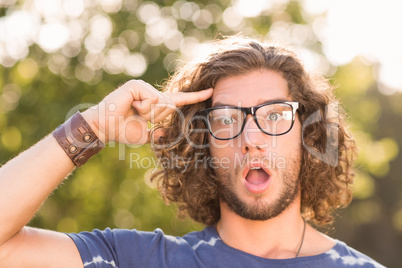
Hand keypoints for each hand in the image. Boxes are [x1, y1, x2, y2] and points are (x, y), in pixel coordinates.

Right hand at [81, 80, 212, 144]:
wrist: (105, 129)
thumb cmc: (122, 131)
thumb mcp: (146, 135)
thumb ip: (159, 134)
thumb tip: (167, 134)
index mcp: (155, 104)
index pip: (179, 100)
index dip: (195, 97)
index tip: (211, 91)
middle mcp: (152, 93)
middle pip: (171, 106)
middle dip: (157, 117)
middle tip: (138, 117)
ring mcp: (144, 87)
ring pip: (162, 103)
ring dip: (148, 113)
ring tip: (133, 112)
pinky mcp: (136, 85)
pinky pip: (152, 99)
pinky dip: (143, 108)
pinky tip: (130, 106)